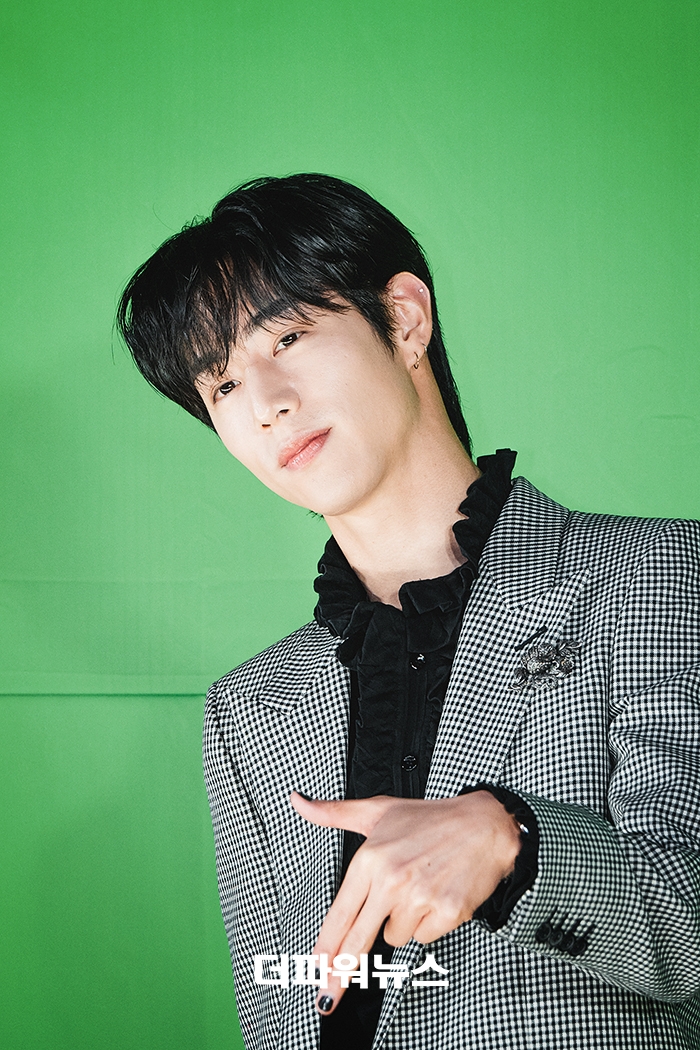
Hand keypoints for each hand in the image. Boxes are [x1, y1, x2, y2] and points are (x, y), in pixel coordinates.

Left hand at [289, 790, 521, 1015]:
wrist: (485, 825)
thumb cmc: (430, 819)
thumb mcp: (378, 811)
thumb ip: (333, 813)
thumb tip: (297, 802)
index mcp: (371, 858)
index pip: (341, 913)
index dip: (326, 946)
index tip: (315, 968)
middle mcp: (392, 880)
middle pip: (358, 940)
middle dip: (340, 973)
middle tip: (327, 999)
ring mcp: (420, 898)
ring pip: (395, 936)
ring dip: (403, 921)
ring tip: (418, 888)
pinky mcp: (447, 912)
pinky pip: (424, 936)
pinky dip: (429, 923)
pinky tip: (437, 895)